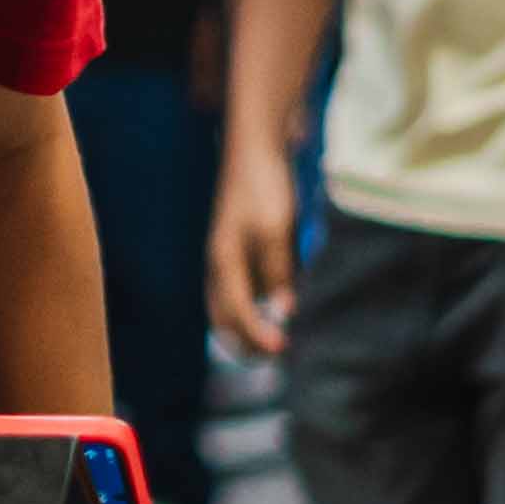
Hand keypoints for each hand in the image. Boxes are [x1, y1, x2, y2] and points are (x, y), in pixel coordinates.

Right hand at [210, 138, 300, 359]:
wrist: (256, 147)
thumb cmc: (264, 187)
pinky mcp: (239, 245)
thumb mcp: (276, 231)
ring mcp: (227, 254)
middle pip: (223, 316)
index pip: (237, 312)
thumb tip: (284, 311)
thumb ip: (279, 273)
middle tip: (273, 356)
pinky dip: (253, 304)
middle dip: (244, 341)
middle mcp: (220, 263)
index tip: (282, 349)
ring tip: (272, 340)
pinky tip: (273, 304)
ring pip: (230, 303)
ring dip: (247, 325)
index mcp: (224, 261)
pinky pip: (242, 286)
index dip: (258, 335)